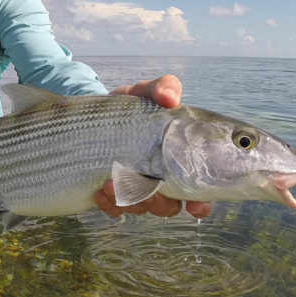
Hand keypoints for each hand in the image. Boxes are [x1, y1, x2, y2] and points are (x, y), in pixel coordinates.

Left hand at [97, 74, 212, 219]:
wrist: (94, 115)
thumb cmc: (132, 106)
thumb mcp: (148, 91)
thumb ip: (164, 88)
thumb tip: (170, 98)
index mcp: (179, 162)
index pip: (200, 192)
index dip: (201, 204)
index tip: (196, 205)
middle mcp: (161, 181)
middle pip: (169, 207)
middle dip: (159, 202)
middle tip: (147, 188)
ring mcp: (136, 189)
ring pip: (141, 209)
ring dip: (130, 199)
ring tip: (112, 180)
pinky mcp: (112, 194)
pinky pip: (114, 209)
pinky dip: (108, 202)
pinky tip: (100, 188)